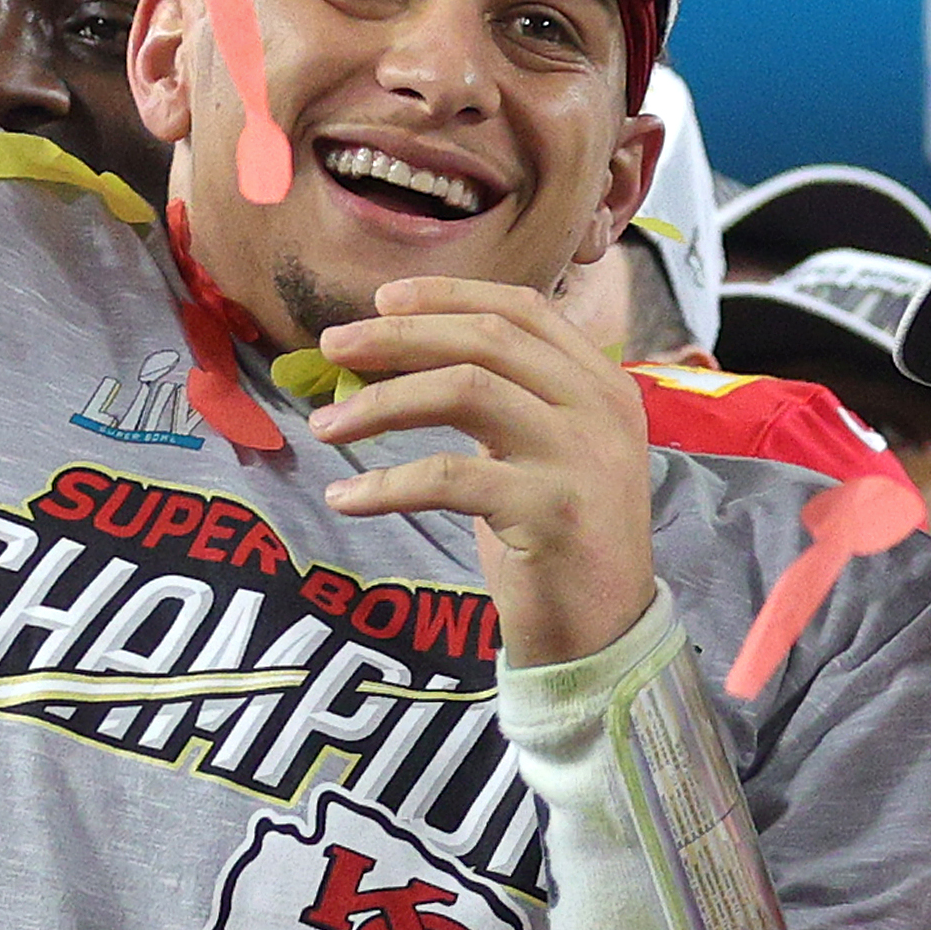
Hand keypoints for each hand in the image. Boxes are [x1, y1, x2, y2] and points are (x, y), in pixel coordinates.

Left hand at [318, 280, 661, 667]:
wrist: (605, 634)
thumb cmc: (557, 540)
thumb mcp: (545, 451)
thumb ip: (505, 398)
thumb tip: (403, 351)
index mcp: (600, 383)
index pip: (523, 308)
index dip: (449, 295)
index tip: (381, 299)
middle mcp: (599, 408)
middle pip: (486, 339)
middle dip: (398, 336)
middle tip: (332, 346)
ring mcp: (579, 457)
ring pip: (466, 390)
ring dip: (382, 402)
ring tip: (326, 425)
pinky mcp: (550, 511)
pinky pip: (449, 477)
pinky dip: (386, 484)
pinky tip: (346, 498)